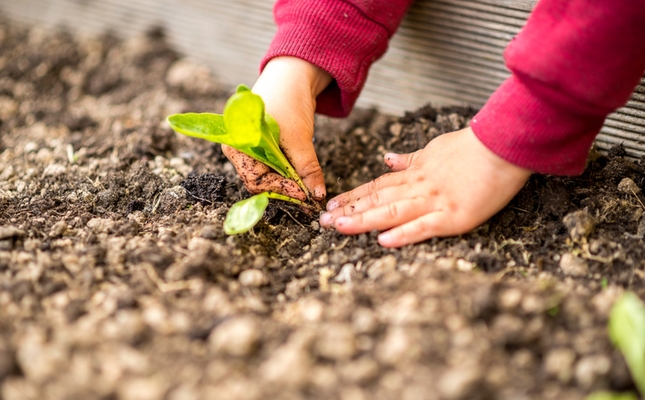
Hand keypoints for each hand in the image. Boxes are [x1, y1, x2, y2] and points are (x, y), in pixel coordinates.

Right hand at [222, 57, 331, 201]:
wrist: (295, 75)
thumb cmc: (289, 101)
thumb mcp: (300, 138)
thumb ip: (307, 169)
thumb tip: (316, 195)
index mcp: (238, 144)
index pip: (256, 179)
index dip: (281, 190)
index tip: (304, 196)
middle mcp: (240, 148)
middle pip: (260, 181)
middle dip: (284, 190)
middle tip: (308, 198)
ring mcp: (251, 148)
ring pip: (268, 177)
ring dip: (287, 184)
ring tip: (308, 192)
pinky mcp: (264, 147)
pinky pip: (274, 168)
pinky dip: (288, 175)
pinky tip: (303, 181)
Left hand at [319, 127, 531, 246]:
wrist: (504, 145)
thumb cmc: (472, 147)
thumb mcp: (435, 148)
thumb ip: (410, 159)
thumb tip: (387, 160)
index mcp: (416, 173)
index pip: (377, 186)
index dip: (353, 196)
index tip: (332, 204)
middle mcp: (419, 187)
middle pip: (377, 200)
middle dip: (349, 211)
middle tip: (323, 221)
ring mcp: (435, 201)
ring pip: (392, 212)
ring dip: (364, 221)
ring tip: (339, 228)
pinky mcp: (454, 216)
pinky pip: (424, 226)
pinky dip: (403, 234)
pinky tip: (383, 241)